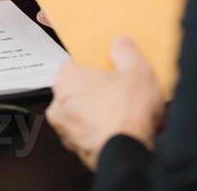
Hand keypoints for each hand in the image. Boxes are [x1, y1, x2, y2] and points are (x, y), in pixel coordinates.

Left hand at [47, 37, 164, 169]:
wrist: (128, 154)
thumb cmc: (126, 114)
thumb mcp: (136, 70)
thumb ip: (126, 51)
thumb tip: (120, 44)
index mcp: (66, 80)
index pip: (74, 62)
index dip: (93, 63)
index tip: (106, 64)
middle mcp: (59, 105)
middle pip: (78, 88)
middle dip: (96, 87)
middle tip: (119, 86)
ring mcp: (66, 130)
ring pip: (82, 112)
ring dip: (99, 110)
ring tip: (125, 108)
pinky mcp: (77, 149)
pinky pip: (89, 132)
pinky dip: (101, 129)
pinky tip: (121, 126)